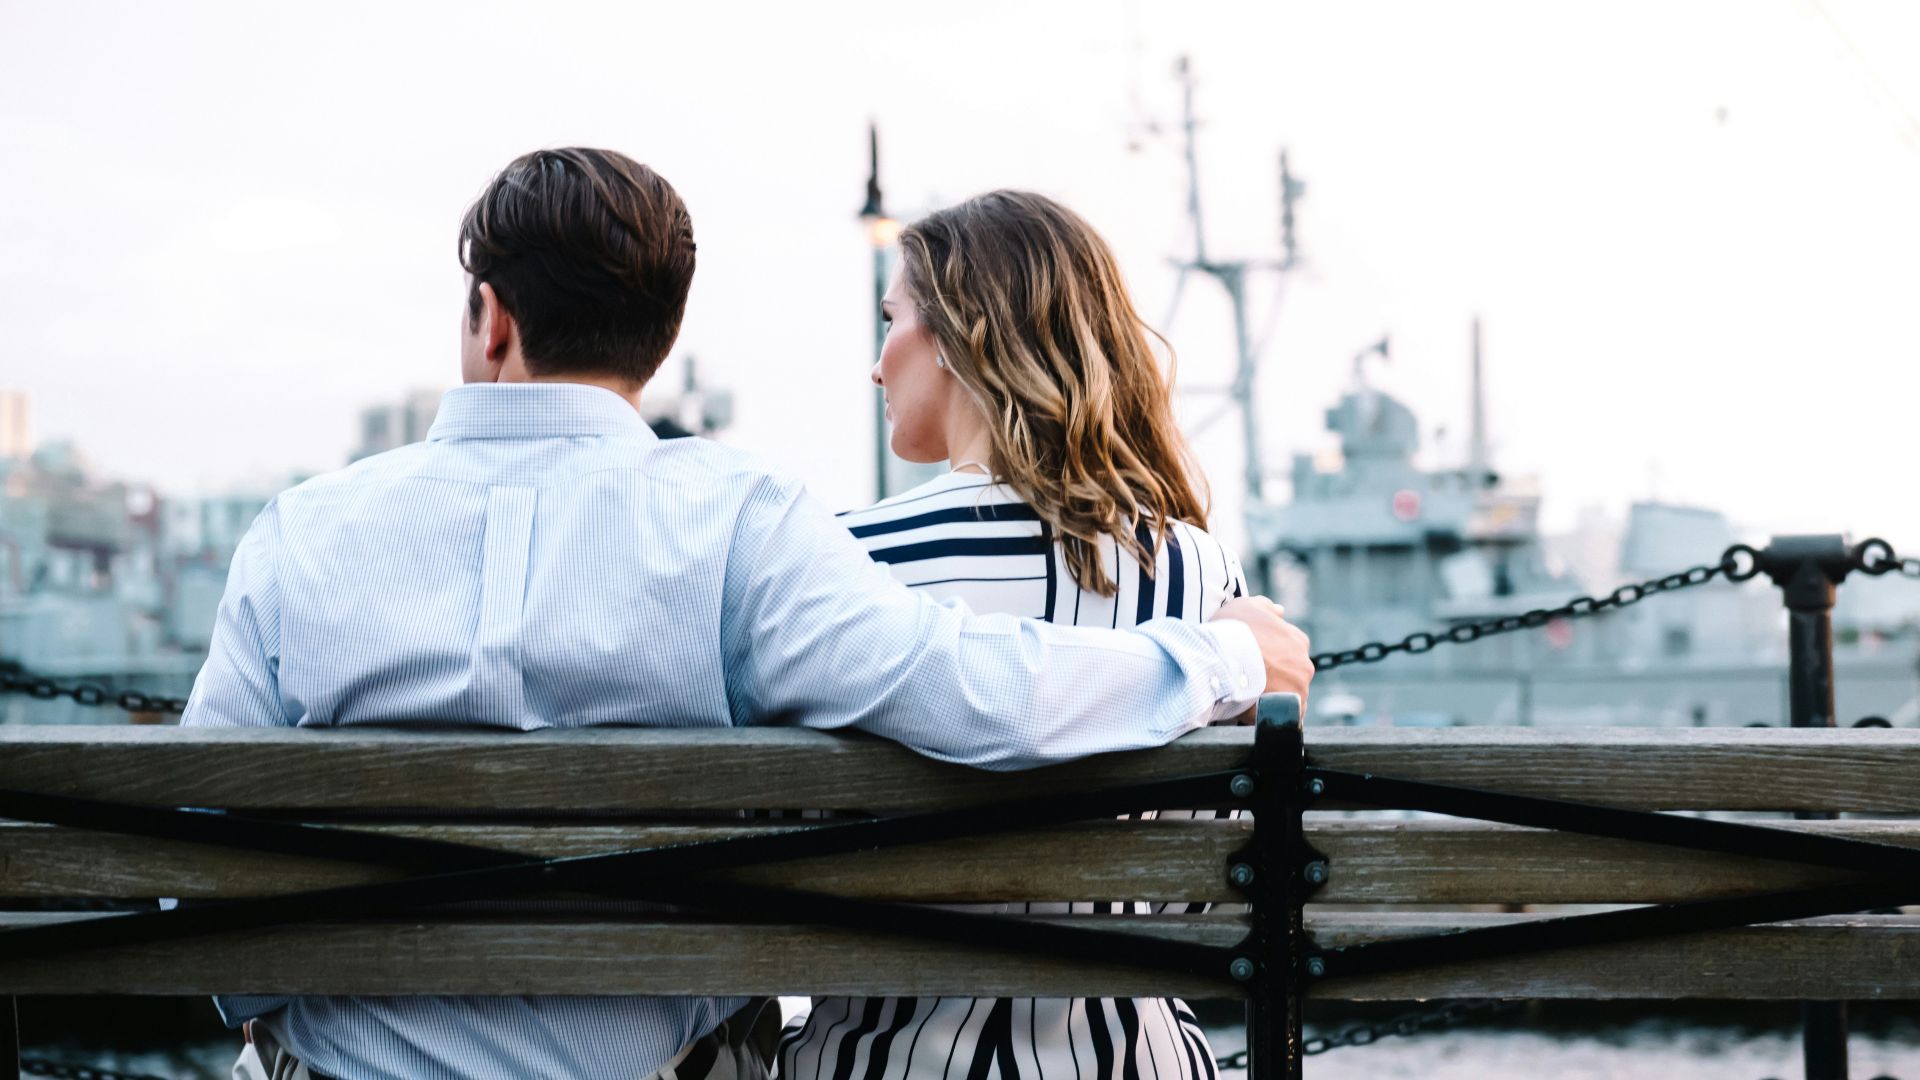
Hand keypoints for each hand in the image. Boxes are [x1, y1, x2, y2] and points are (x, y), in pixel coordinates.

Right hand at [1209, 596, 1311, 717]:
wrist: (1221, 659)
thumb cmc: (1232, 630)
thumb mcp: (1246, 606)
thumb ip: (1266, 607)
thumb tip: (1280, 611)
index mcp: (1297, 640)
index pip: (1290, 652)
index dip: (1272, 658)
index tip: (1256, 662)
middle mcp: (1304, 665)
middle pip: (1292, 676)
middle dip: (1275, 679)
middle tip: (1250, 681)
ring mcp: (1298, 689)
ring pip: (1289, 697)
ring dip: (1274, 699)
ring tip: (1249, 699)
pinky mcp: (1289, 711)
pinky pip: (1286, 718)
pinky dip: (1274, 717)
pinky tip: (1256, 713)